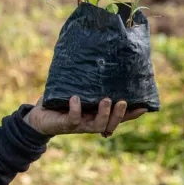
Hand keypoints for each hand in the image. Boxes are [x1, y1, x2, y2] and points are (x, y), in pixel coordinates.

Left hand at [24, 95, 146, 138]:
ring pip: (96, 125)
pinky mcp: (64, 124)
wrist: (38, 117)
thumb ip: (87, 83)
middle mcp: (90, 122)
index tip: (144, 107)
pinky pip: (73, 119)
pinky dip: (76, 109)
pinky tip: (76, 98)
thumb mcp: (77, 91)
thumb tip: (99, 59)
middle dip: (119, 115)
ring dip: (103, 114)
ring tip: (106, 100)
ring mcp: (78, 125)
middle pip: (110, 124)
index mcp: (96, 115)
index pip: (118, 118)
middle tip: (123, 102)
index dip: (131, 115)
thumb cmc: (60, 102)